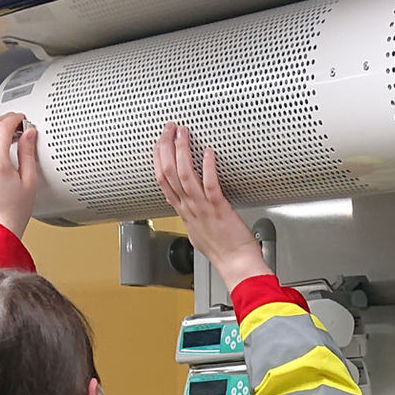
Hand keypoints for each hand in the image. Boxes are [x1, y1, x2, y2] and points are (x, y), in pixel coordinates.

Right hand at [153, 123, 270, 291]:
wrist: (236, 264)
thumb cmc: (223, 249)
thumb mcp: (198, 231)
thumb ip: (191, 214)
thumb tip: (186, 204)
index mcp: (183, 212)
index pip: (162, 181)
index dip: (158, 159)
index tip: (159, 142)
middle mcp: (189, 208)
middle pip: (167, 174)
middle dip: (165, 148)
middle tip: (169, 129)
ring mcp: (203, 209)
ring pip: (184, 176)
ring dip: (181, 151)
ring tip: (182, 133)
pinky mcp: (219, 209)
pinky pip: (210, 185)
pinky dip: (207, 167)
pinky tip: (208, 152)